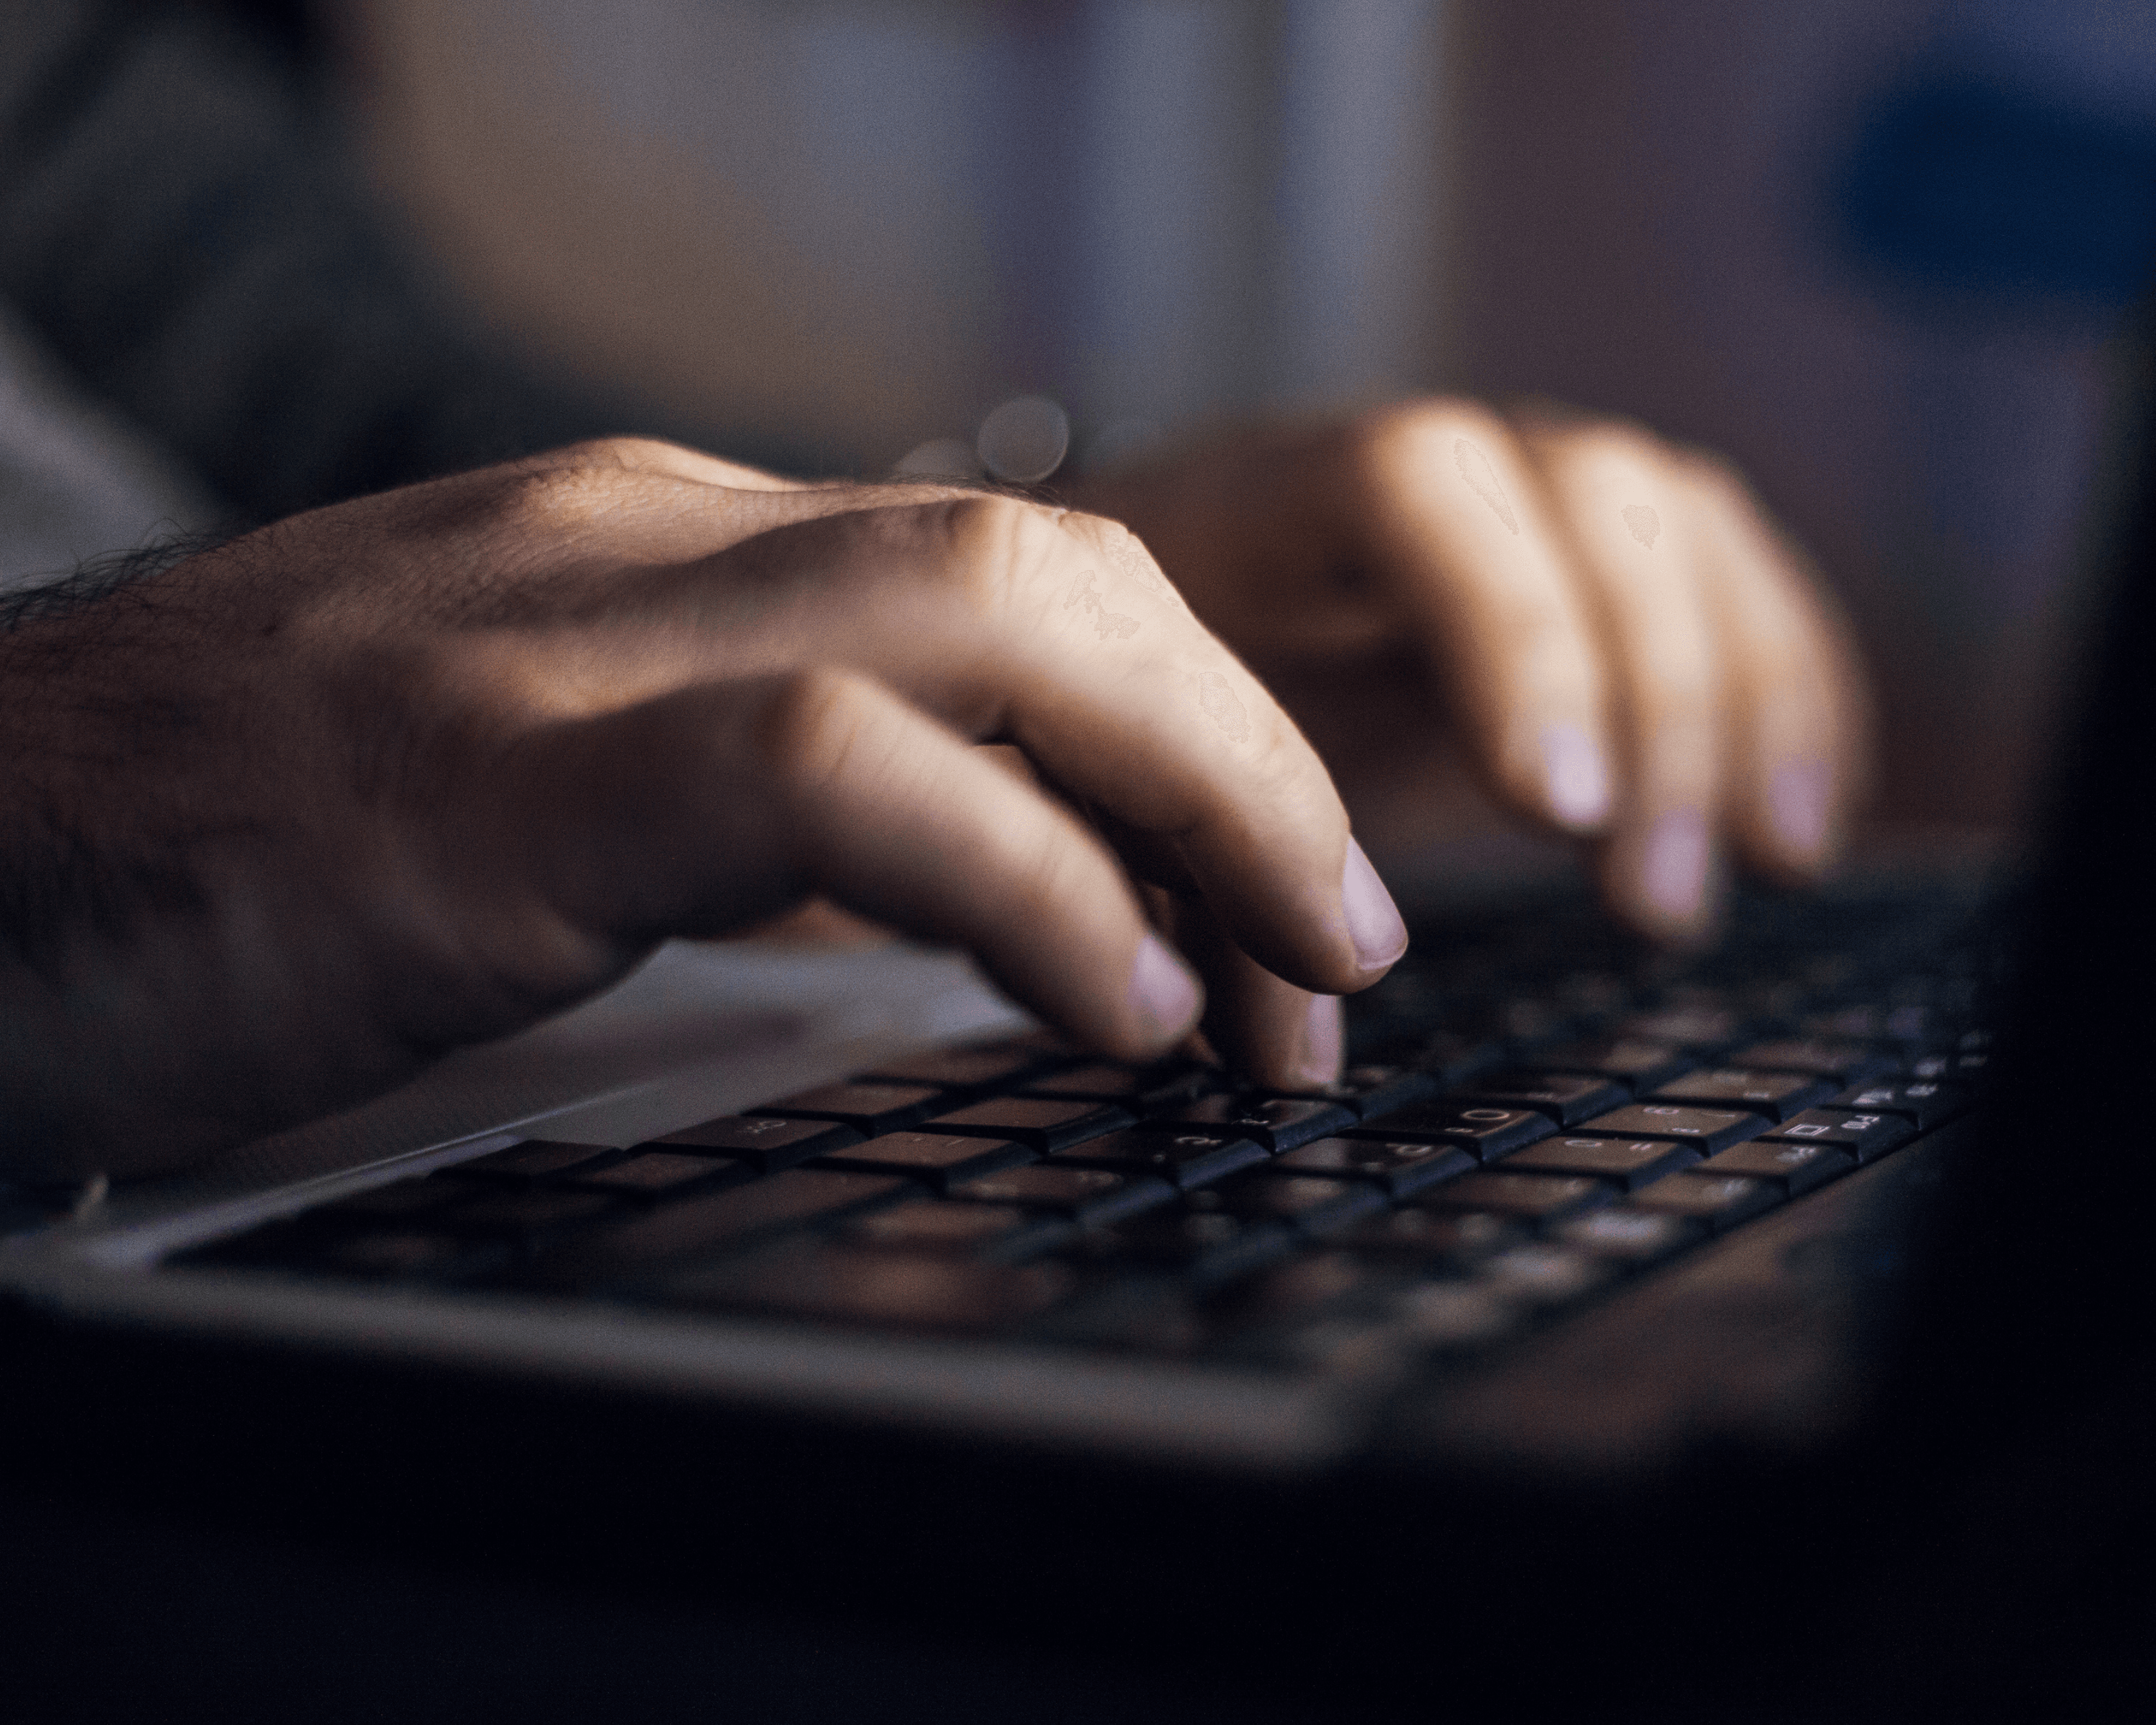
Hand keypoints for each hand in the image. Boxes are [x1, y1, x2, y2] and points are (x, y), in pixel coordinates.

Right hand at [0, 440, 1403, 1179]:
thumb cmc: (233, 841)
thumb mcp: (547, 783)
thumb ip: (749, 799)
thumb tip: (973, 898)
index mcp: (670, 554)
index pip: (1033, 590)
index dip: (1208, 746)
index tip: (1282, 919)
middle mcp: (646, 552)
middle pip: (1066, 576)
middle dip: (1253, 761)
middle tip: (1346, 953)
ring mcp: (570, 647)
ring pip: (999, 617)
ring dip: (1200, 804)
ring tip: (1286, 986)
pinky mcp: (493, 788)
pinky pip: (831, 774)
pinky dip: (1016, 882)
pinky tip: (1106, 1002)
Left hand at [1071, 400, 1868, 937]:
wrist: (1122, 632)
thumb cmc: (1113, 715)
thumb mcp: (1116, 781)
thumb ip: (1188, 882)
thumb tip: (1302, 1048)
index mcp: (1263, 499)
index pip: (1414, 488)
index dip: (1511, 635)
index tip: (1551, 811)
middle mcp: (1411, 467)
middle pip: (1589, 497)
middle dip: (1654, 699)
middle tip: (1649, 899)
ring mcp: (1511, 496)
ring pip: (1680, 527)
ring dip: (1746, 700)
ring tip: (1765, 866)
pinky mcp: (1583, 558)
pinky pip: (1727, 574)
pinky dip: (1790, 686)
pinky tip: (1802, 812)